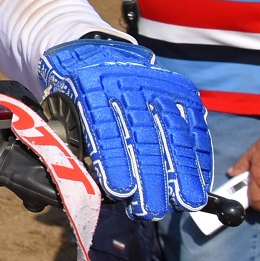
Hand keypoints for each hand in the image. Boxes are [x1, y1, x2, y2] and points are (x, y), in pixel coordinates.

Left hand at [39, 39, 211, 218]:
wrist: (93, 50)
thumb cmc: (73, 89)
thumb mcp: (60, 105)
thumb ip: (70, 138)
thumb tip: (83, 180)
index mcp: (89, 86)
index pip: (104, 128)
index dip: (114, 162)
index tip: (121, 191)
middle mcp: (126, 83)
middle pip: (143, 135)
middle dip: (150, 178)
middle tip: (151, 210)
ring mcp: (156, 84)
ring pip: (172, 131)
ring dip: (181, 172)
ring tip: (183, 202)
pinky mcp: (178, 88)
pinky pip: (192, 122)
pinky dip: (198, 153)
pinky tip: (199, 178)